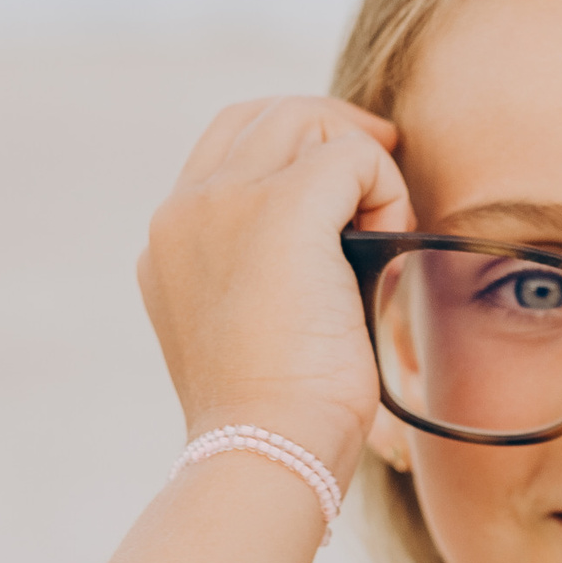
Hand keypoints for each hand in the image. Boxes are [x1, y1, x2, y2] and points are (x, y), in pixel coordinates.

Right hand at [137, 97, 410, 474]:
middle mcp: (185, 209)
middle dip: (336, 134)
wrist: (267, 449)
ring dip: (364, 167)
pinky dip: (387, 192)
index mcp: (170, 239)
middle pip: (268, 114)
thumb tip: (341, 242)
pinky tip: (392, 245)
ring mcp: (225, 201)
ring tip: (385, 234)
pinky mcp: (282, 207)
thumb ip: (266, 275)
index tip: (348, 183)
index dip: (297, 146)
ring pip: (310, 121)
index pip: (229, 143)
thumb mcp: (253, 332)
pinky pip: (353, 155)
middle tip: (384, 178)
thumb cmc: (278, 418)